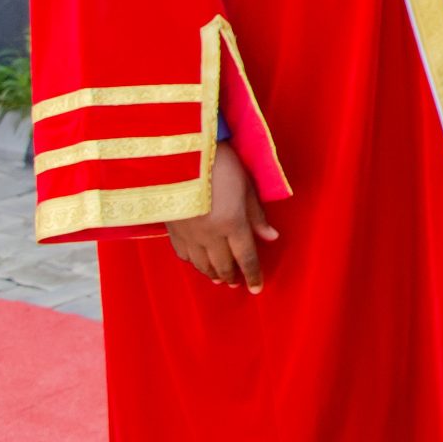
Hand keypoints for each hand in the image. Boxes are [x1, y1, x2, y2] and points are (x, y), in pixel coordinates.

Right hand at [163, 140, 277, 292]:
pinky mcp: (171, 228)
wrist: (179, 153)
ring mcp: (188, 233)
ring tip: (220, 278)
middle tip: (238, 283)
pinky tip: (197, 262)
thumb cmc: (220, 163)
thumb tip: (271, 237)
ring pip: (202, 264)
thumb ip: (257, 215)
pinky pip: (183, 254)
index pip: (246, 257)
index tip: (257, 288)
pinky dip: (193, 262)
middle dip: (232, 276)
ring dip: (213, 273)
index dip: (253, 274)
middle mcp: (209, 234)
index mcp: (232, 223)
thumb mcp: (246, 185)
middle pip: (223, 265)